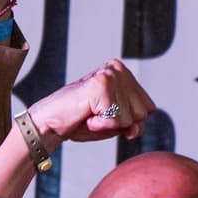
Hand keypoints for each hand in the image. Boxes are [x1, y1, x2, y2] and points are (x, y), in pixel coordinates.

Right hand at [26, 60, 154, 148]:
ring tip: (90, 113)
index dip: (130, 120)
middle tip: (96, 114)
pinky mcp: (101, 85)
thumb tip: (138, 128)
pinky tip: (86, 115)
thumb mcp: (115, 123)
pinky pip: (116, 120)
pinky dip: (101, 125)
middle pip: (144, 112)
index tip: (105, 113)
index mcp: (123, 73)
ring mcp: (110, 75)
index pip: (148, 107)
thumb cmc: (80, 121)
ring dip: (110, 124)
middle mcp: (118, 69)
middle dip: (121, 122)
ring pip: (131, 118)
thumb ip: (134, 124)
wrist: (49, 124)